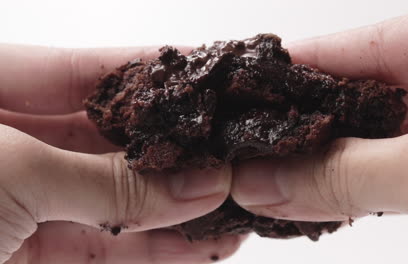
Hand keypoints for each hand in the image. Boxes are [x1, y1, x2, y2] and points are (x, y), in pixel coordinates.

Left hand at [0, 45, 239, 263]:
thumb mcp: (12, 171)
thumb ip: (106, 182)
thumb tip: (198, 183)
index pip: (77, 72)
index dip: (142, 71)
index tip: (198, 73)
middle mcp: (8, 145)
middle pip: (104, 140)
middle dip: (168, 150)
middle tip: (223, 152)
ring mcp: (17, 201)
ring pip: (109, 199)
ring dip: (170, 209)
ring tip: (225, 207)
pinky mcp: (27, 252)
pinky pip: (98, 247)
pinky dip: (146, 250)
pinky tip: (192, 246)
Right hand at [231, 1, 407, 262]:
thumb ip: (346, 174)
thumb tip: (260, 181)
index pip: (394, 36)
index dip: (323, 56)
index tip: (265, 70)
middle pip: (385, 87)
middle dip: (317, 113)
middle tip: (259, 123)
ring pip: (392, 137)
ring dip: (333, 159)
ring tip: (275, 165)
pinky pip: (407, 173)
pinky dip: (363, 186)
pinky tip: (318, 192)